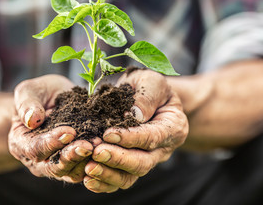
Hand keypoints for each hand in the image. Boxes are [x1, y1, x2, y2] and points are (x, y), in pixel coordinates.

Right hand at [8, 75, 94, 182]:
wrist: (54, 100)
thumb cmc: (38, 95)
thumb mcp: (29, 91)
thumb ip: (27, 104)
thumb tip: (32, 119)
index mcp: (21, 144)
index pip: (35, 149)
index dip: (52, 142)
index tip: (70, 131)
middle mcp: (37, 160)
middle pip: (54, 167)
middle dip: (72, 156)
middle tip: (89, 145)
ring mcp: (57, 164)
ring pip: (72, 172)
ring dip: (87, 160)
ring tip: (100, 144)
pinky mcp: (75, 164)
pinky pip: (86, 169)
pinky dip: (97, 161)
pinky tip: (107, 148)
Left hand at [83, 69, 188, 192]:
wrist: (145, 96)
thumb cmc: (149, 86)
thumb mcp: (151, 81)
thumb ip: (146, 96)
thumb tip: (134, 115)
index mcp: (173, 127)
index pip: (153, 137)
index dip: (130, 138)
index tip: (108, 134)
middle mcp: (164, 149)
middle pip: (143, 162)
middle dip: (118, 159)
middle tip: (96, 152)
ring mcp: (148, 160)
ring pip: (131, 177)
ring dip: (109, 174)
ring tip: (89, 167)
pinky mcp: (132, 166)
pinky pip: (119, 180)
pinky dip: (104, 182)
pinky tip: (88, 179)